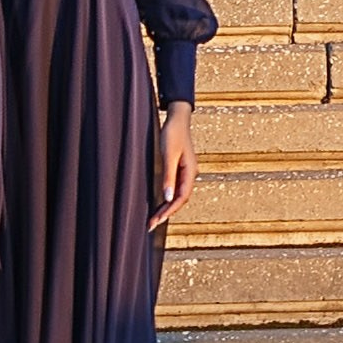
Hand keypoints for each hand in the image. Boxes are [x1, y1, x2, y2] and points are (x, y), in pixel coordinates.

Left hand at [149, 103, 196, 228]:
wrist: (177, 118)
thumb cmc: (173, 134)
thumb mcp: (168, 155)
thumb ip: (168, 177)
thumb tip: (167, 198)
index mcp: (190, 172)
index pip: (181, 198)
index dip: (170, 210)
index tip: (158, 220)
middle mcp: (190, 174)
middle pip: (179, 199)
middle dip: (166, 212)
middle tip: (152, 225)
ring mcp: (186, 171)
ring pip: (177, 195)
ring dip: (166, 207)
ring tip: (154, 218)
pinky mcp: (180, 168)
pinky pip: (175, 187)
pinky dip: (167, 197)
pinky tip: (159, 202)